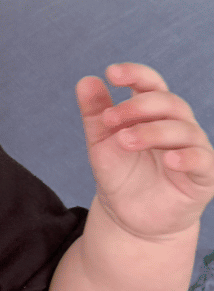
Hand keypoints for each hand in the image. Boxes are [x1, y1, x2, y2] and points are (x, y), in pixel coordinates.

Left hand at [77, 63, 213, 239]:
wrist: (130, 216)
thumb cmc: (120, 174)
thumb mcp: (100, 142)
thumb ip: (95, 113)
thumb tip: (86, 80)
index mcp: (153, 112)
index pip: (151, 83)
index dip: (135, 74)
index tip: (111, 74)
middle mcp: (177, 125)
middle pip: (168, 102)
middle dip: (138, 106)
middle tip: (110, 120)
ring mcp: (192, 149)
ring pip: (184, 129)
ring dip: (153, 131)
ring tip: (124, 141)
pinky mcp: (203, 175)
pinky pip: (203, 160)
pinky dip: (187, 157)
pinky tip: (168, 160)